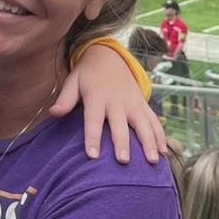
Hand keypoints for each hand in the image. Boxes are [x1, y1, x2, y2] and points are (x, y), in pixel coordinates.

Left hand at [51, 44, 166, 164]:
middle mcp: (116, 101)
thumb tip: (53, 113)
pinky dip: (160, 134)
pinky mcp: (142, 104)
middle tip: (124, 161)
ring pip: (143, 124)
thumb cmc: (87, 75)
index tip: (92, 155)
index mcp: (97, 97)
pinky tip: (164, 151)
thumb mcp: (73, 82)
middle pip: (120, 125)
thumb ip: (65, 99)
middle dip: (122, 143)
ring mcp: (132, 103)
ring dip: (149, 142)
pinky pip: (153, 120)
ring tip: (152, 161)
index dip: (92, 137)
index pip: (93, 120)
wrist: (109, 57)